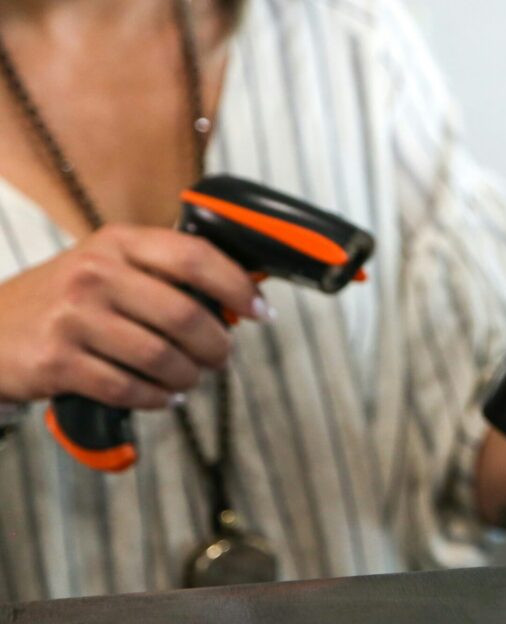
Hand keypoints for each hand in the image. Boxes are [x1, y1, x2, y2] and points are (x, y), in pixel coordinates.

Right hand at [0, 224, 265, 406]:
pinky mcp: (56, 361)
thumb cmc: (62, 302)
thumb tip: (239, 297)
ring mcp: (72, 317)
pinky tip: (160, 398)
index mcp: (117, 243)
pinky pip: (128, 388)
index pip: (195, 256)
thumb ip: (164, 276)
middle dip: (216, 345)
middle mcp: (94, 273)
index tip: (260, 310)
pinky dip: (155, 399)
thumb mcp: (108, 269)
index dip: (237, 286)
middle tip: (220, 358)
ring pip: (161, 357)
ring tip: (188, 380)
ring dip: (187, 376)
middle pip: (185, 315)